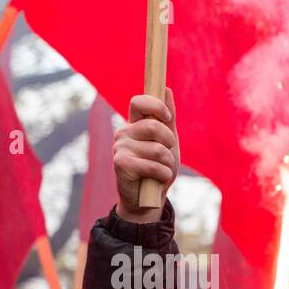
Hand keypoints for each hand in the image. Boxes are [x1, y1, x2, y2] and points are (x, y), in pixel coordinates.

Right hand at [114, 89, 178, 222]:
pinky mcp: (120, 164)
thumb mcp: (167, 141)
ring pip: (156, 148)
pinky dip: (162, 174)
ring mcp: (119, 148)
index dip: (156, 106)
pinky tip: (158, 179)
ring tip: (162, 170)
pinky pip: (151, 165)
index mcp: (134, 124)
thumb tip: (166, 89)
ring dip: (167, 162)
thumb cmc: (158, 167)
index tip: (167, 119)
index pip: (139, 101)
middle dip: (169, 142)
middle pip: (153, 125)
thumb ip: (167, 117)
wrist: (147, 199)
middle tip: (167, 154)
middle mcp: (124, 133)